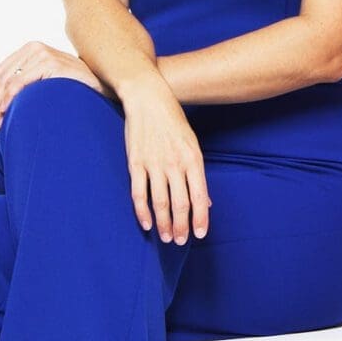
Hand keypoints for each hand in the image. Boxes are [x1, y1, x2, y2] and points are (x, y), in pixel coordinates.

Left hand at [0, 40, 100, 123]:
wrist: (101, 87)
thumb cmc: (74, 87)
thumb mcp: (47, 80)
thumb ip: (29, 80)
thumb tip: (1, 97)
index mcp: (33, 48)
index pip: (3, 69)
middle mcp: (36, 47)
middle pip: (3, 74)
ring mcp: (44, 54)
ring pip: (9, 80)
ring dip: (0, 103)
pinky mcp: (51, 64)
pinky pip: (20, 83)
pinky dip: (9, 99)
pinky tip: (7, 111)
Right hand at [121, 82, 209, 242]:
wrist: (148, 98)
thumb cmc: (174, 122)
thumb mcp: (193, 145)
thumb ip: (197, 175)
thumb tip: (206, 202)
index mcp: (193, 159)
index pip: (199, 196)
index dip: (200, 219)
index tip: (200, 235)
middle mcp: (175, 164)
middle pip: (180, 203)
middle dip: (181, 227)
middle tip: (180, 242)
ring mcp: (154, 164)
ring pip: (161, 202)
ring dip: (164, 224)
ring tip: (165, 238)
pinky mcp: (135, 163)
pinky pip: (139, 193)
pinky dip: (142, 212)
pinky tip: (147, 224)